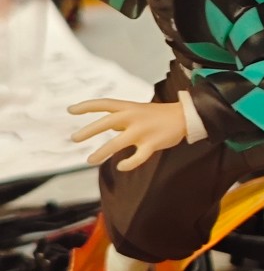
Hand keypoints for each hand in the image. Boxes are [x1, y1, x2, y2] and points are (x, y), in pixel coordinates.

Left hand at [69, 98, 186, 171]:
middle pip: (107, 122)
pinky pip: (137, 157)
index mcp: (130, 107)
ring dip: (102, 152)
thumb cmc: (158, 115)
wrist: (184, 117)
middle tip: (74, 138)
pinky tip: (121, 166)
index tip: (70, 110)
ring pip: (118, 142)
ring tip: (90, 159)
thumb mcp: (138, 111)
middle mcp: (134, 117)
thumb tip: (108, 127)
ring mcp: (143, 131)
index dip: (87, 106)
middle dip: (89, 130)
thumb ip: (122, 119)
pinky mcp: (153, 144)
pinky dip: (128, 163)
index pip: (105, 104)